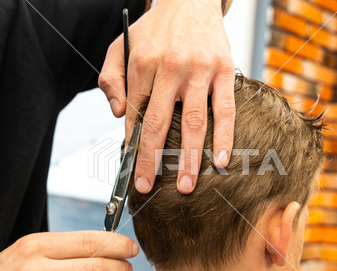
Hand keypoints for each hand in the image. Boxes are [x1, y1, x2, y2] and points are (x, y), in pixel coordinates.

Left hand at [99, 0, 234, 194]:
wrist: (190, 1)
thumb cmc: (155, 31)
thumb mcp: (121, 46)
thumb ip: (110, 79)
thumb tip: (117, 115)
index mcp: (141, 63)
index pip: (134, 113)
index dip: (132, 143)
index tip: (132, 169)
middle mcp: (170, 67)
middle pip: (158, 123)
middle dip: (151, 159)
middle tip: (147, 186)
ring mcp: (200, 70)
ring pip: (193, 122)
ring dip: (190, 158)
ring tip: (187, 186)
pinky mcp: (224, 71)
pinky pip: (225, 109)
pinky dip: (224, 136)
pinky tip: (222, 159)